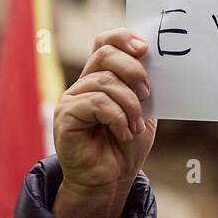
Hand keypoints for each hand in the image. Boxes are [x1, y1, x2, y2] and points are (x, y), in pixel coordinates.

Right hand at [52, 28, 156, 217]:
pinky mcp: (66, 116)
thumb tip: (152, 60)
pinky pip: (96, 103)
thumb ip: (142, 87)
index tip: (145, 48)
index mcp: (100, 78)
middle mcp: (83, 84)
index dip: (122, 37)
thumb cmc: (125, 147)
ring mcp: (72, 99)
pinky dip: (117, 117)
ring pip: (104, 81)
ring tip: (135, 126)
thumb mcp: (142, 111)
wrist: (111, 180)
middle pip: (104, 53)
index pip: (104, 42)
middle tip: (148, 94)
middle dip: (133, 70)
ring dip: (130, 104)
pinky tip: (124, 132)